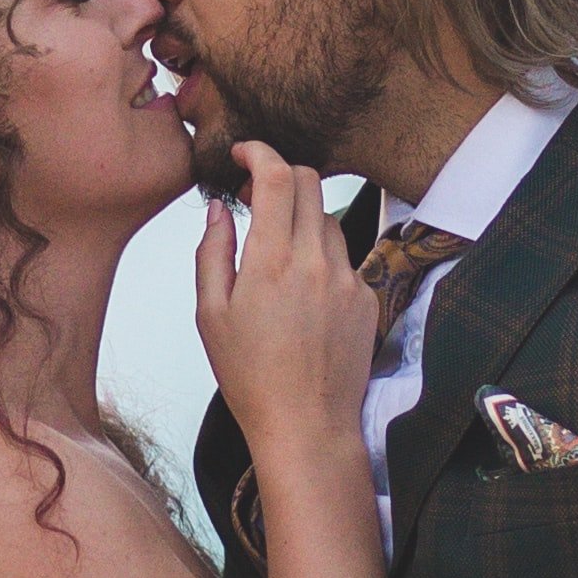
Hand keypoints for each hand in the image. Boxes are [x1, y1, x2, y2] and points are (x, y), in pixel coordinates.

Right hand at [196, 145, 379, 459]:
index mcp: (271, 262)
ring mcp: (347, 278)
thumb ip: (213, 252)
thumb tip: (221, 209)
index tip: (243, 155)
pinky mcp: (366, 298)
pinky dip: (321, 256)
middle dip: (281, 176)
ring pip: (328, 218)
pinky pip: (344, 257)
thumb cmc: (250, 376)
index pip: (277, 175)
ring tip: (277, 250)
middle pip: (310, 182)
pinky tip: (302, 292)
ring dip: (302, 217)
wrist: (307, 425)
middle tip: (256, 197)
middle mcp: (315, 261)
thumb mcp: (210, 315)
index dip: (259, 152)